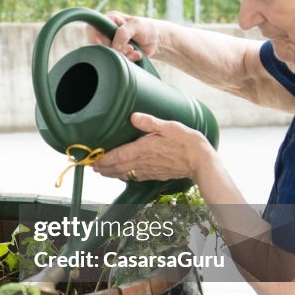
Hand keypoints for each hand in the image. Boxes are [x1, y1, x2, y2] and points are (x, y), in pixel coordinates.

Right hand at [87, 11, 160, 61]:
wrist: (158, 40)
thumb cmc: (146, 28)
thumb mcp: (135, 25)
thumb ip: (122, 34)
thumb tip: (114, 47)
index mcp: (109, 20)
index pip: (93, 28)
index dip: (95, 38)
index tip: (106, 45)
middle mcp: (107, 32)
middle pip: (99, 45)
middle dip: (114, 49)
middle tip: (128, 48)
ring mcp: (112, 43)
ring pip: (108, 54)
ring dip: (122, 55)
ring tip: (134, 50)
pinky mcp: (117, 53)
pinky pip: (116, 60)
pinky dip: (127, 59)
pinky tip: (136, 54)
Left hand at [92, 112, 214, 182]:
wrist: (201, 162)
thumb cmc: (187, 143)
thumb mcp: (169, 126)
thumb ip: (150, 122)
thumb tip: (133, 116)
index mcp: (144, 149)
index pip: (118, 156)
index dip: (104, 159)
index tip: (94, 160)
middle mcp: (143, 162)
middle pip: (118, 167)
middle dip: (104, 168)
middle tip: (93, 167)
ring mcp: (149, 170)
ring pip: (125, 174)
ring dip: (112, 174)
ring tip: (103, 172)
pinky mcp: (155, 174)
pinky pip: (136, 177)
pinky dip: (126, 177)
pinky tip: (124, 175)